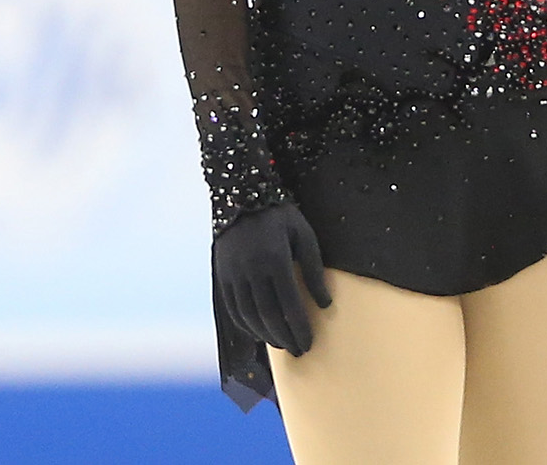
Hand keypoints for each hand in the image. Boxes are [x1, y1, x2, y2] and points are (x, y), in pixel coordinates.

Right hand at [212, 201, 331, 355]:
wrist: (242, 196)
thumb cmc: (281, 216)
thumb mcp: (304, 235)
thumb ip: (314, 269)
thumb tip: (325, 304)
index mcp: (275, 259)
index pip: (289, 304)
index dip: (299, 327)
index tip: (308, 342)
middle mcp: (251, 270)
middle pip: (268, 315)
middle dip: (285, 336)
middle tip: (298, 351)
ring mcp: (233, 274)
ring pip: (249, 315)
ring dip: (266, 334)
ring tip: (282, 344)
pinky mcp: (221, 274)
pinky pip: (233, 308)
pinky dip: (245, 324)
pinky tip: (258, 332)